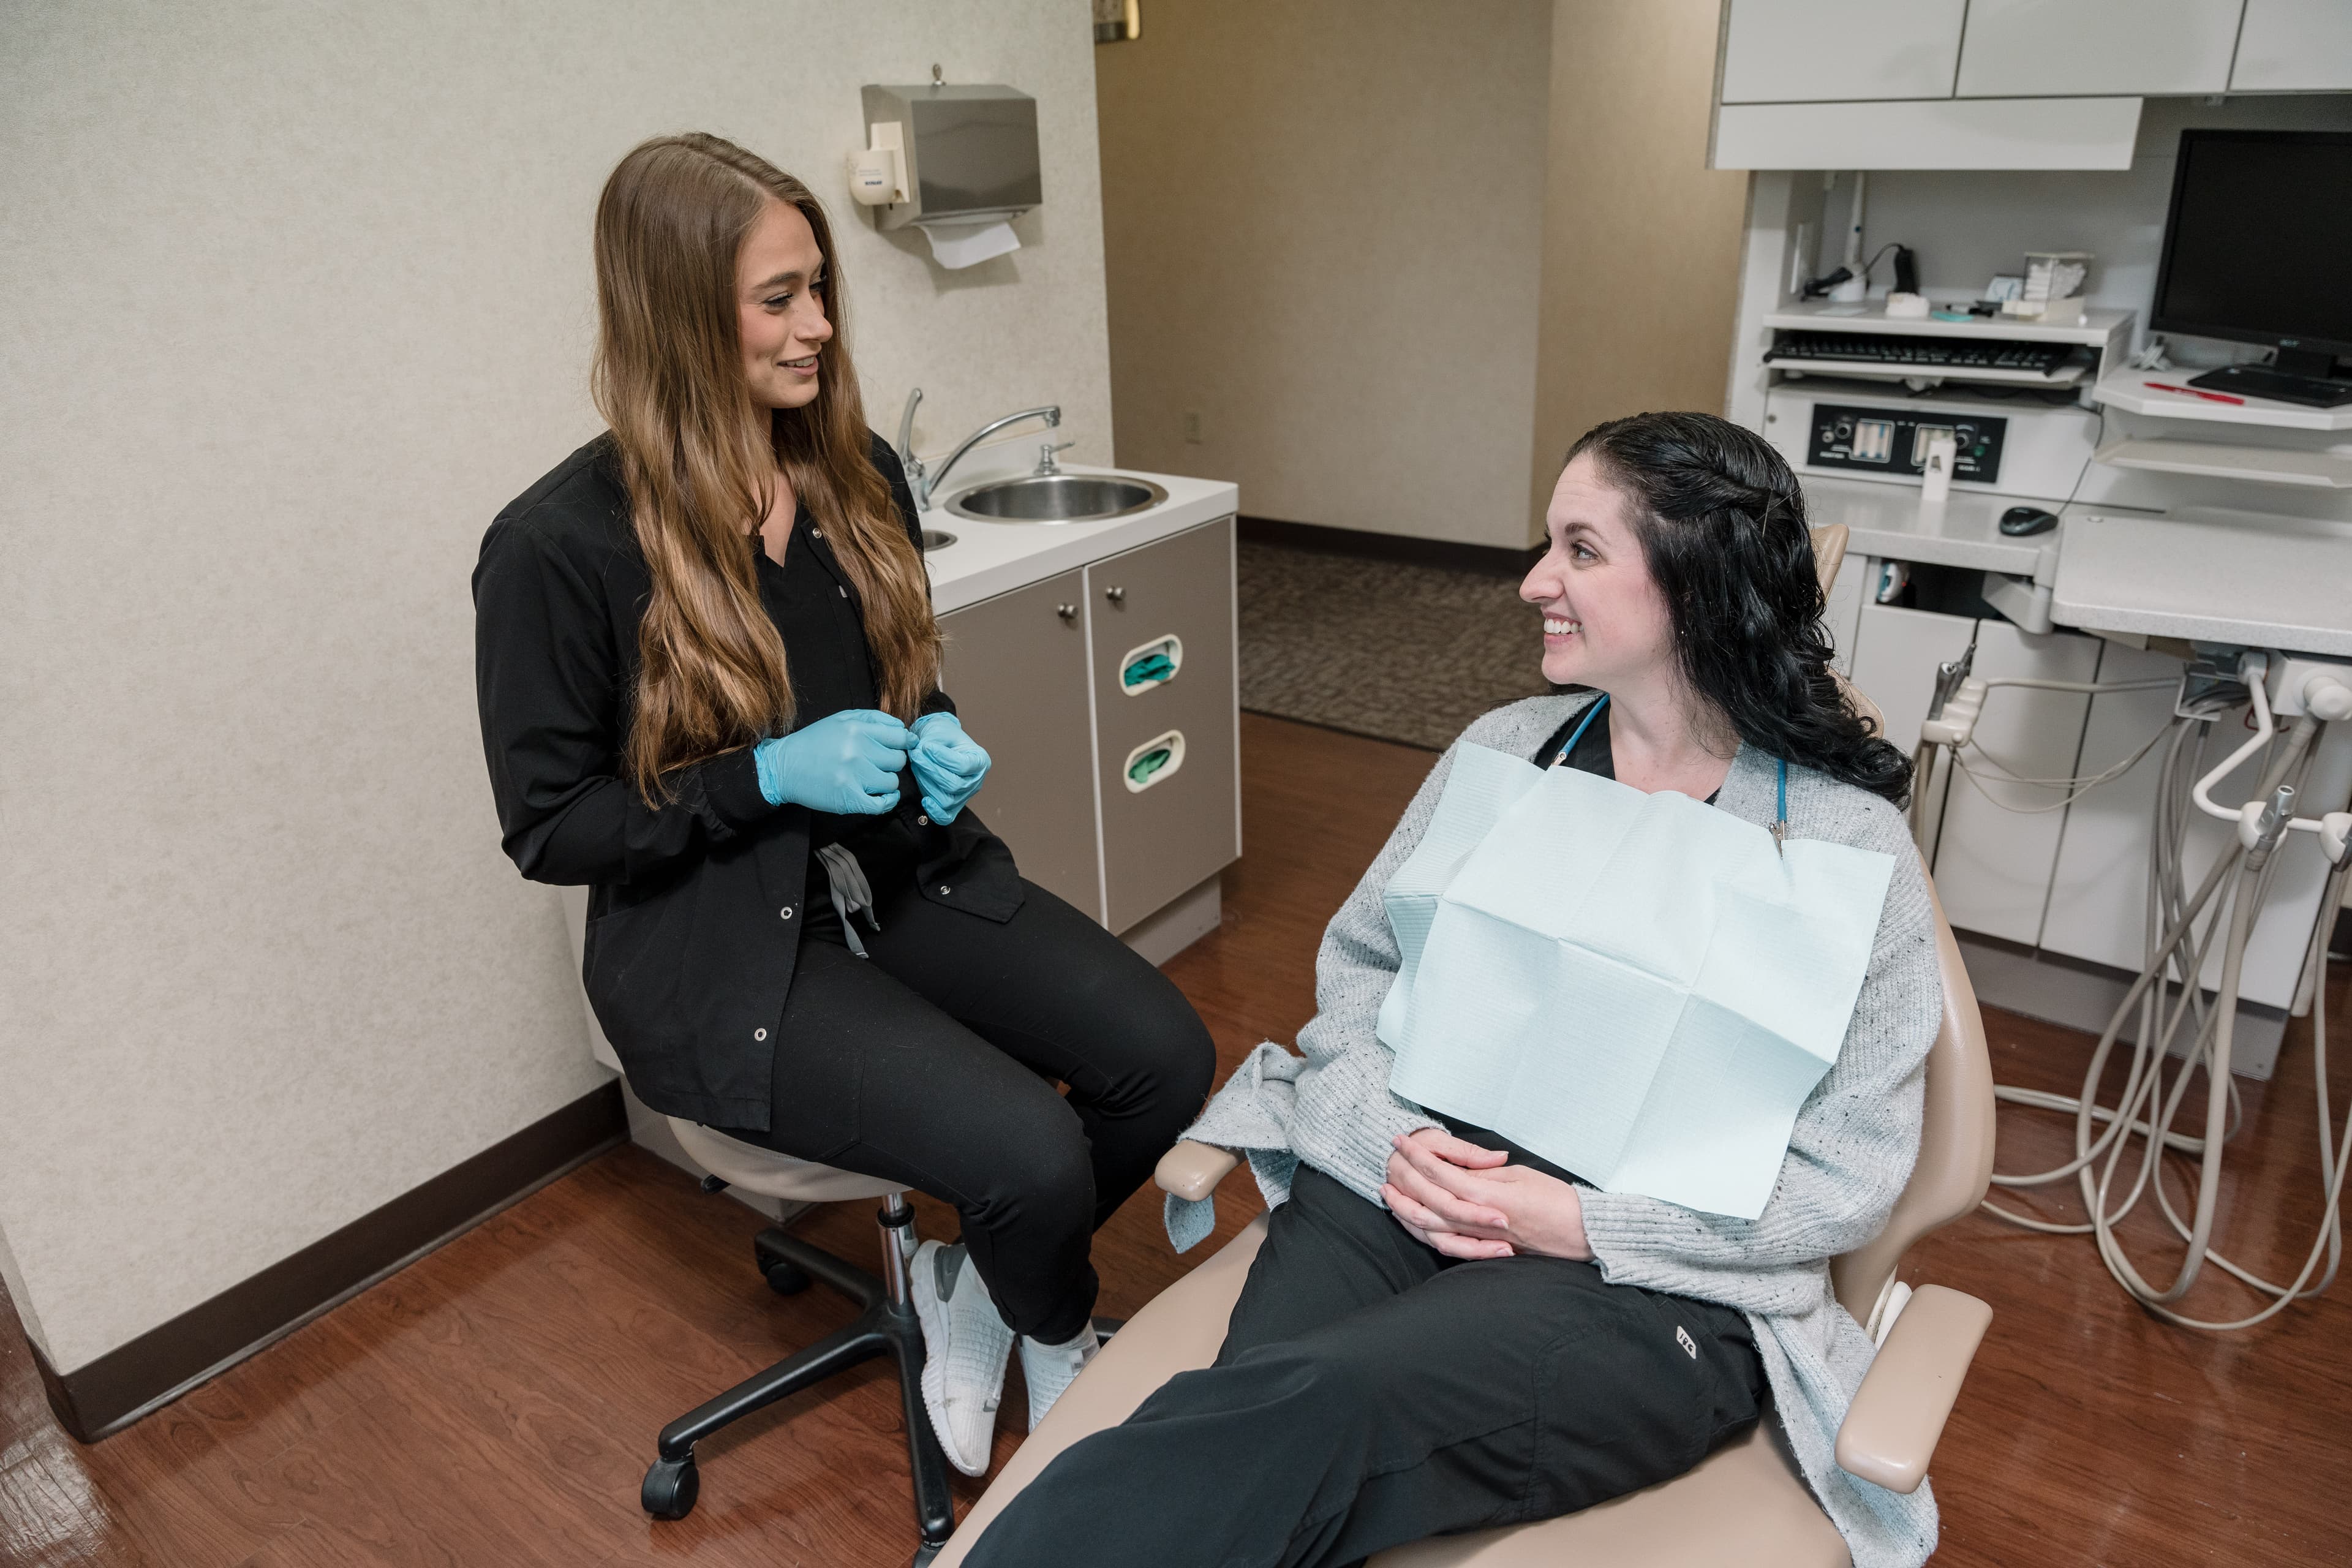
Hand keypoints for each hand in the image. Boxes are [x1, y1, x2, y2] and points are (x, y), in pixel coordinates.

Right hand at [754, 709, 911, 814]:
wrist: (784, 766)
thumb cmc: (814, 742)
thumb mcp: (842, 719)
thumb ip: (874, 719)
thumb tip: (904, 730)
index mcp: (857, 728)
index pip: (900, 736)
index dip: (903, 743)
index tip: (899, 748)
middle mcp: (858, 750)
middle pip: (899, 759)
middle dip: (892, 761)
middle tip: (878, 763)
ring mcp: (854, 776)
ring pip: (892, 781)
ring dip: (886, 781)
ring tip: (872, 778)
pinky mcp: (849, 798)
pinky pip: (883, 804)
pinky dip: (888, 801)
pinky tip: (883, 796)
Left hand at [909, 711, 990, 822]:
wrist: (937, 742)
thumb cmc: (942, 735)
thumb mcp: (939, 730)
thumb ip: (931, 742)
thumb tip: (921, 753)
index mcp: (980, 760)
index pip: (964, 765)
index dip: (943, 758)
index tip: (926, 747)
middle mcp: (976, 780)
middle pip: (955, 785)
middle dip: (931, 771)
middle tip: (916, 755)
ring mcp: (965, 795)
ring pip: (947, 800)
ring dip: (927, 784)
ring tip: (917, 767)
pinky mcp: (953, 806)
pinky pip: (946, 817)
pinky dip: (934, 812)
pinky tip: (924, 800)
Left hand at [1381, 1130, 1591, 1261]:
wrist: (1582, 1233)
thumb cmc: (1556, 1200)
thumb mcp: (1520, 1177)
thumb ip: (1484, 1174)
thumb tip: (1456, 1169)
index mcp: (1487, 1195)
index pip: (1440, 1173)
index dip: (1417, 1156)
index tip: (1400, 1139)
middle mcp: (1478, 1220)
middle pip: (1429, 1201)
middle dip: (1405, 1181)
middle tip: (1388, 1163)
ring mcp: (1480, 1239)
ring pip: (1431, 1227)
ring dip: (1407, 1210)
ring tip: (1390, 1194)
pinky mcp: (1485, 1251)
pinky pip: (1447, 1246)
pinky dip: (1426, 1234)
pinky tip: (1415, 1223)